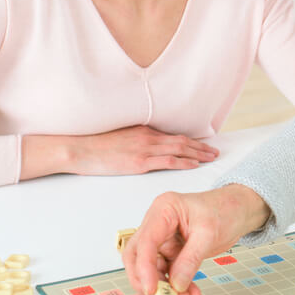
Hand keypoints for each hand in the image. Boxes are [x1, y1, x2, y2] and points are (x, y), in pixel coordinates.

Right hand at [20, 126, 218, 179]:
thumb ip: (136, 141)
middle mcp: (147, 137)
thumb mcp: (119, 137)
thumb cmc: (94, 145)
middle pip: (181, 140)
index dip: (190, 140)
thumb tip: (147, 148)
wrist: (78, 148)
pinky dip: (184, 161)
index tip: (203, 144)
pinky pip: (168, 161)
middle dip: (200, 146)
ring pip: (179, 149)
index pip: (172, 135)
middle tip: (215, 151)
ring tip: (212, 157)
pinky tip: (194, 164)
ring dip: (198, 153)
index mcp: (143, 130)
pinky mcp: (139, 162)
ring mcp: (144, 149)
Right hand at [122, 185, 271, 294]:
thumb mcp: (209, 234)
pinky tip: (190, 294)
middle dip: (148, 280)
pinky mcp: (172, 251)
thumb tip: (176, 284)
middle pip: (138, 256)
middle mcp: (158, 224)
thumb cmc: (225, 209)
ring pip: (154, 269)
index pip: (145, 242)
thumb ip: (190, 259)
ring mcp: (164, 239)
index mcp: (163, 210)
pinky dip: (178, 286)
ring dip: (167, 287)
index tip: (151, 290)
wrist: (239, 210)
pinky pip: (169, 273)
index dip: (144, 268)